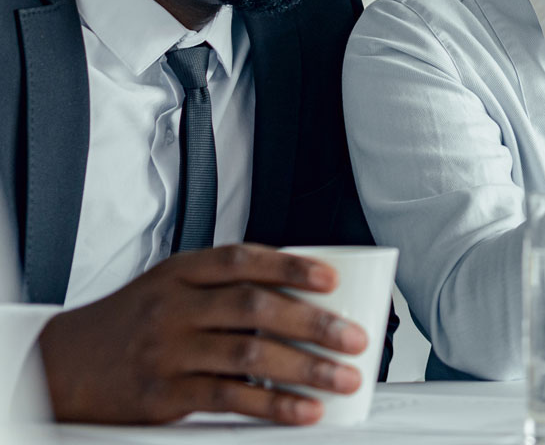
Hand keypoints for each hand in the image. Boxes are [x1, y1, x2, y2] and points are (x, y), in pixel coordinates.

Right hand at [38, 244, 368, 424]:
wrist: (63, 365)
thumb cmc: (133, 322)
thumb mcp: (169, 286)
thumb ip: (224, 286)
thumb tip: (302, 298)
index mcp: (180, 272)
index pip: (243, 260)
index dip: (291, 266)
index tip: (333, 278)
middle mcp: (174, 307)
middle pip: (256, 307)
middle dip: (315, 323)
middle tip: (356, 337)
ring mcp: (167, 351)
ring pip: (249, 354)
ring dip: (307, 368)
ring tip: (344, 378)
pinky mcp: (163, 395)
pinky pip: (229, 398)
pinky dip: (273, 405)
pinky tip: (304, 410)